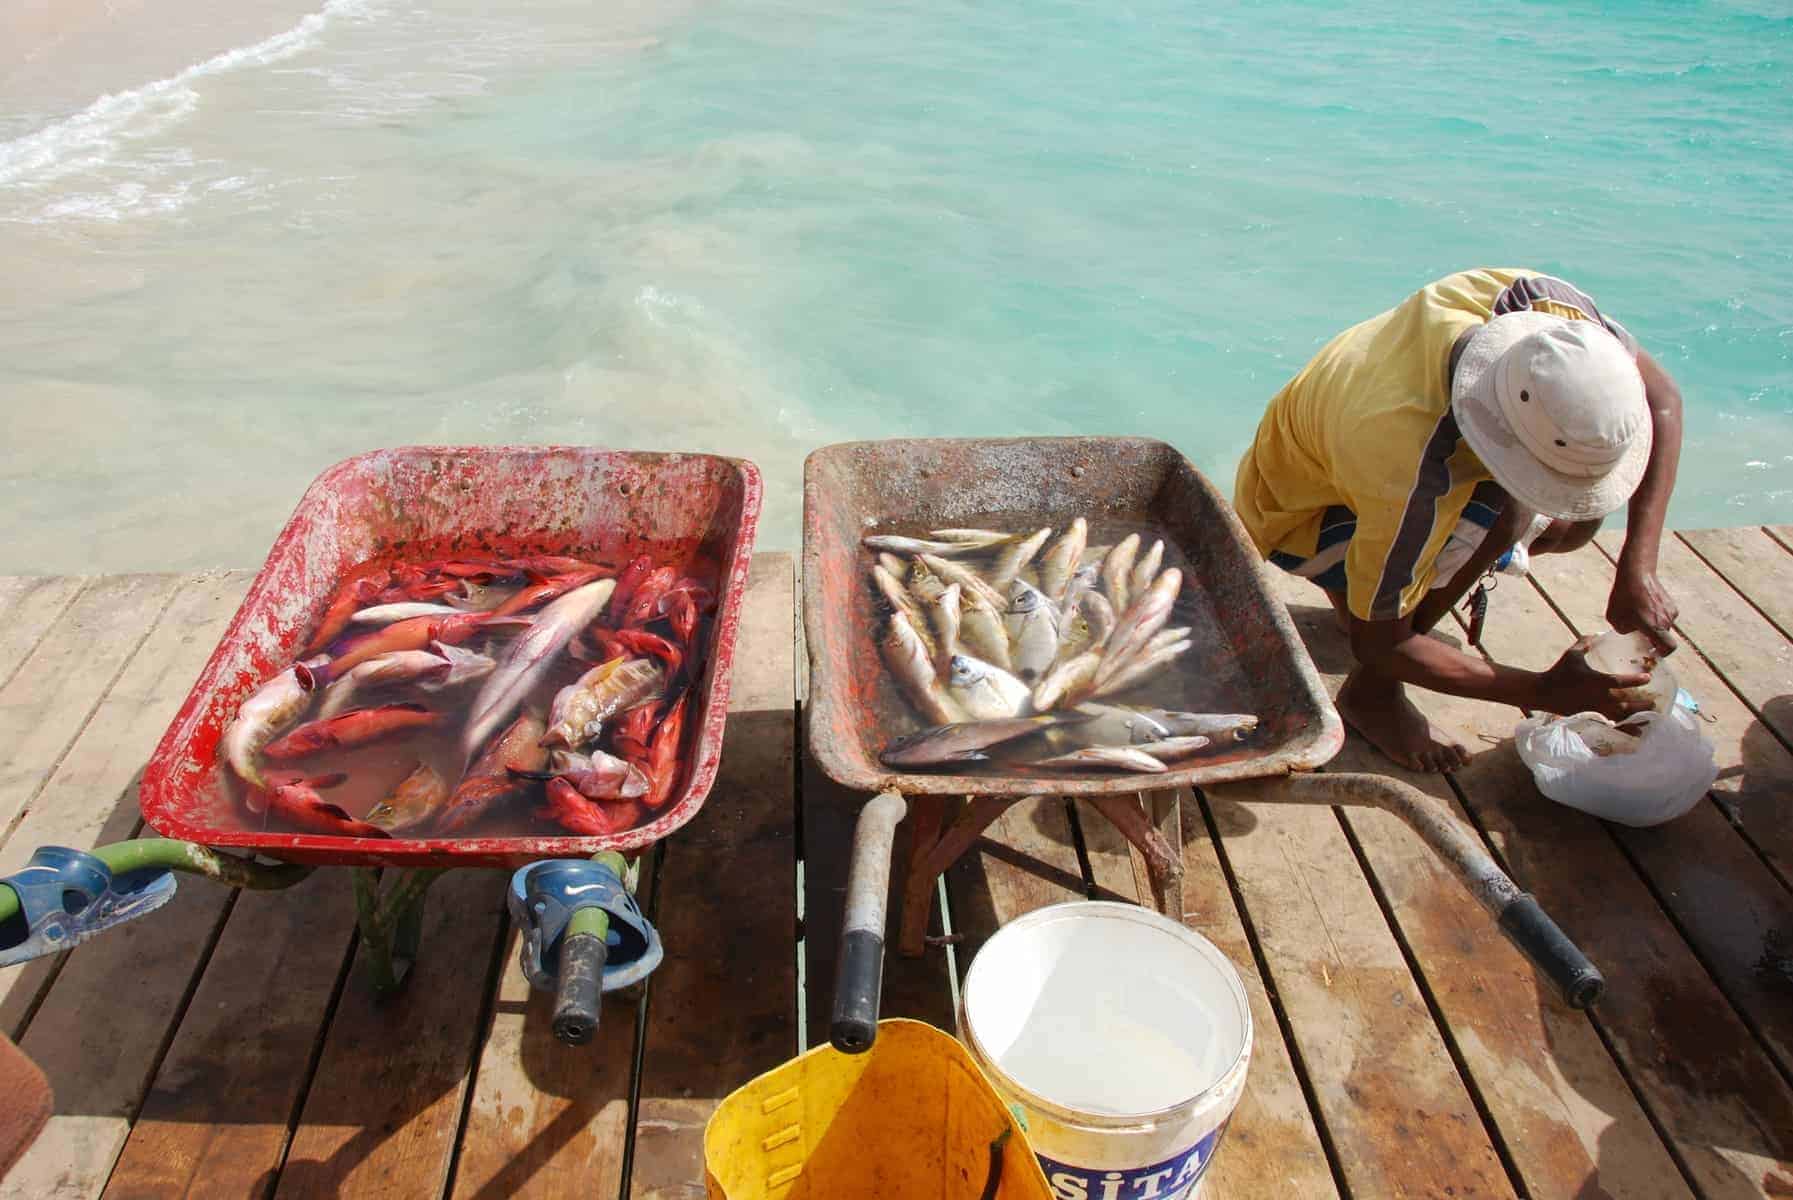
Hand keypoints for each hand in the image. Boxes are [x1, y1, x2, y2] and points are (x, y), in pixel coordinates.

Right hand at [1536, 635, 1653, 720]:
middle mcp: (1598, 697)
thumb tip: (1598, 634)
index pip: (1621, 681)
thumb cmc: (1558, 671)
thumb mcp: (1572, 654)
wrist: (1542, 692)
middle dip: (1642, 705)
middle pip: (1626, 704)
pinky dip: (1622, 729)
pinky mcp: (1589, 717)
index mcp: (1596, 681)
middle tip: (1653, 704)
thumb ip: (1586, 643)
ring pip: (1619, 717)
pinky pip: (1609, 724)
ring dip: (1635, 719)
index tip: (1648, 678)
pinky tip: (1632, 733)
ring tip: (1648, 720)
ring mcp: (1594, 710)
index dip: (1636, 680)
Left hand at [1607, 563, 1678, 652]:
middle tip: (1640, 635)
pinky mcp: (1670, 602)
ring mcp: (1670, 610)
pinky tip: (1642, 608)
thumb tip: (1631, 632)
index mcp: (1655, 627)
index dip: (1663, 654)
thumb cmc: (1623, 597)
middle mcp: (1667, 620)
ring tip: (1638, 617)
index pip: (1669, 648)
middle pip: (1663, 637)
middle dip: (1653, 639)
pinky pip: (1664, 615)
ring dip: (1654, 626)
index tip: (1653, 653)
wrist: (1636, 573)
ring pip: (1663, 625)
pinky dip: (1655, 616)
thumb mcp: (1615, 619)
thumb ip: (1624, 631)